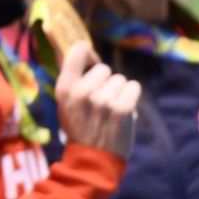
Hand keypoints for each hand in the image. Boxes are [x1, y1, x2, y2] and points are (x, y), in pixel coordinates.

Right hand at [54, 40, 140, 159]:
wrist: (93, 159)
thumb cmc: (79, 126)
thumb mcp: (64, 102)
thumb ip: (70, 74)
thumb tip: (71, 39)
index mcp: (64, 88)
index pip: (78, 50)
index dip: (87, 54)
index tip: (89, 64)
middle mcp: (82, 91)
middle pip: (103, 68)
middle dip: (103, 82)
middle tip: (98, 102)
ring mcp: (103, 100)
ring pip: (119, 79)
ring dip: (118, 92)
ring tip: (109, 110)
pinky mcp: (123, 108)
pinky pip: (133, 87)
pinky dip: (130, 97)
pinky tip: (122, 111)